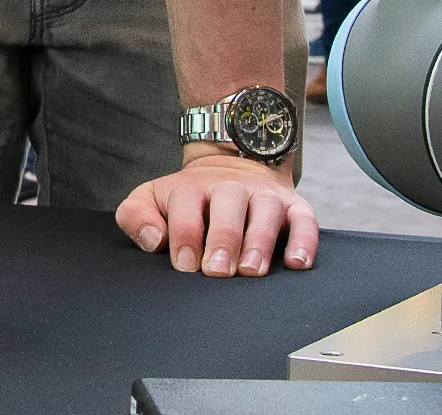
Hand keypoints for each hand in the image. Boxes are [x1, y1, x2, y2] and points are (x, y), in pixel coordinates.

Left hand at [115, 148, 318, 276]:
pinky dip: (304, 240)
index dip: (185, 233)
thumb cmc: (187, 201)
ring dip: (260, 240)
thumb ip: (136, 217)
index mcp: (191, 187)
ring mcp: (264, 196)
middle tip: (217, 271)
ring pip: (266, 209)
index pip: (187, 203)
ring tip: (251, 270)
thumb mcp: (151, 201)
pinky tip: (296, 263)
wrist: (230, 169)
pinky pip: (305, 220)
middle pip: (229, 203)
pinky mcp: (294, 207)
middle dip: (222, 238)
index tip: (185, 264)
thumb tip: (154, 239)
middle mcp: (230, 188)